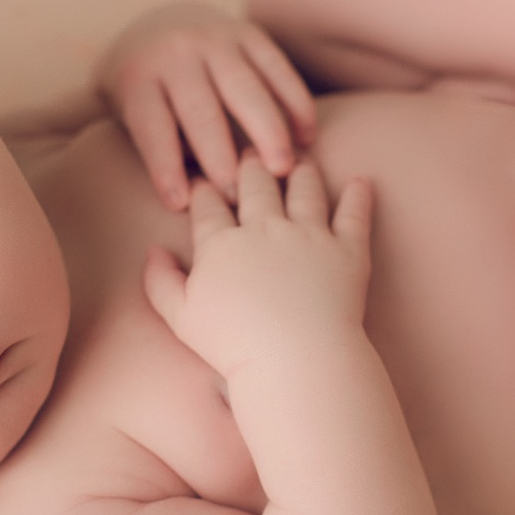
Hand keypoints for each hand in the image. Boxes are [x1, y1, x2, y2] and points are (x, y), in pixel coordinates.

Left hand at [96, 1, 318, 210]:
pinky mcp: (249, 34)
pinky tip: (306, 137)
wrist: (161, 23)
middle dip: (220, 155)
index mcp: (138, 78)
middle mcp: (176, 55)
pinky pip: (278, 69)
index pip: (151, 126)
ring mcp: (215, 40)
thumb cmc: (143, 88)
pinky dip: (295, 103)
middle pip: (201, 109)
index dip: (164, 166)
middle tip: (237, 196)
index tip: (181, 204)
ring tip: (283, 169)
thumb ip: (149, 142)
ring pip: (246, 88)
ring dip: (268, 130)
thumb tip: (188, 189)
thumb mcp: (122, 109)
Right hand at [142, 152, 372, 380]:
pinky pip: (354, 215)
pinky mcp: (347, 251)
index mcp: (222, 243)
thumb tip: (152, 251)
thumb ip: (160, 281)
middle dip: (251, 167)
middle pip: (257, 187)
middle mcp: (265, 228)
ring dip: (302, 172)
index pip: (209, 206)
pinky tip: (361, 182)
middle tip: (251, 155)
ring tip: (301, 161)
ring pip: (305, 190)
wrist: (294, 359)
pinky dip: (359, 197)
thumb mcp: (180, 317)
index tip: (205, 179)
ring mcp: (308, 236)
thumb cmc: (233, 345)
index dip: (205, 190)